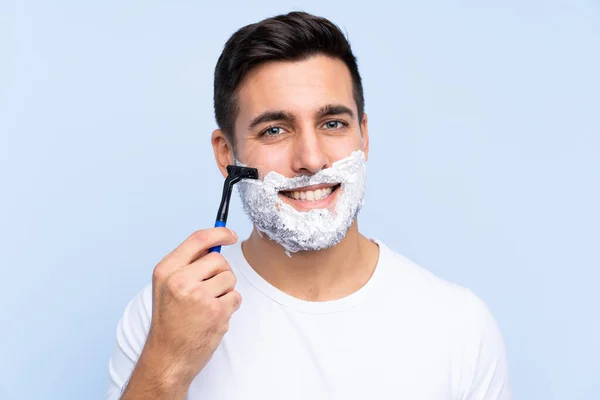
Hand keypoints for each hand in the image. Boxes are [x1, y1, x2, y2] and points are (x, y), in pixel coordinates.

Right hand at [143, 228, 240, 386]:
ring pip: (230, 278)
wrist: (168, 357)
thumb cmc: (170, 320)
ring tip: (208, 306)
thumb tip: (217, 243)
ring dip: (225, 291)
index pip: (198, 239)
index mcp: (166, 270)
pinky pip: (236, 297)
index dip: (219, 232)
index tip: (231, 234)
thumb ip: (188, 263)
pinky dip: (230, 306)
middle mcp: (180, 280)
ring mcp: (198, 297)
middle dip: (221, 272)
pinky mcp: (215, 312)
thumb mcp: (167, 286)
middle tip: (209, 290)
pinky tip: (213, 317)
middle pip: (219, 260)